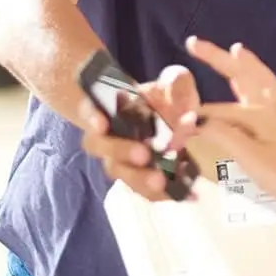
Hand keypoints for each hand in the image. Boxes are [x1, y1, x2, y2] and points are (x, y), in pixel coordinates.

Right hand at [80, 64, 199, 201]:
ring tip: (162, 181)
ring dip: (140, 179)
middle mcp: (108, 138)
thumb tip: (177, 86)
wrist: (168, 120)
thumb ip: (176, 81)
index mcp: (109, 108)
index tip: (101, 122)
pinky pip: (144, 190)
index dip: (92, 117)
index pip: (90, 110)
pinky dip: (163, 194)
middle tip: (143, 154)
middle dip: (121, 151)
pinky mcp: (140, 179)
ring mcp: (121, 161)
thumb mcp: (172, 83)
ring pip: (121, 173)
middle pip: (102, 148)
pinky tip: (185, 194)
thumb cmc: (163, 97)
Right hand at [182, 40, 275, 214]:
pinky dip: (257, 78)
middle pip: (241, 74)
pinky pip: (267, 90)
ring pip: (259, 79)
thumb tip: (193, 120)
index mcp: (258, 113)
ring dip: (245, 62)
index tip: (171, 131)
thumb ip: (223, 135)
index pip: (214, 112)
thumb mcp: (250, 158)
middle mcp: (267, 107)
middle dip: (218, 58)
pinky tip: (255, 84)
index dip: (191, 119)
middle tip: (194, 43)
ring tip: (235, 49)